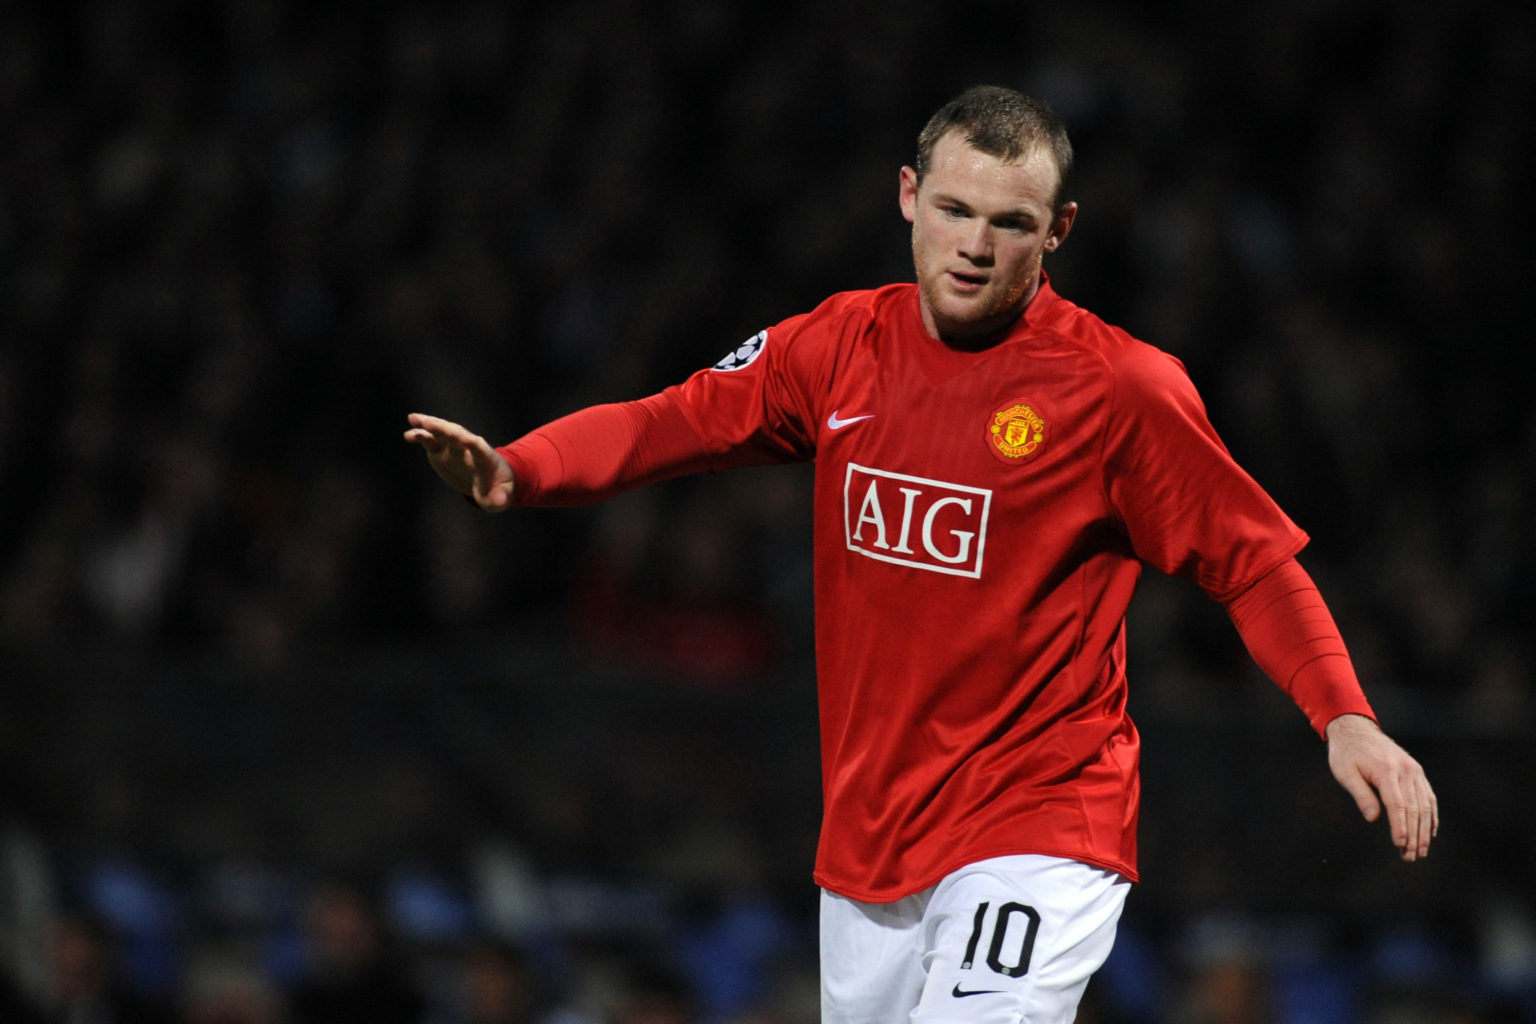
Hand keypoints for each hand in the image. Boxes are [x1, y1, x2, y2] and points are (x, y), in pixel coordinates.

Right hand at [403, 412, 515, 510]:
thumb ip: (501, 498)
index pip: (480, 448)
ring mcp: (453, 448)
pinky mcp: (441, 451)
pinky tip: (408, 434)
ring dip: (430, 425)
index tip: (466, 438)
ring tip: (414, 419)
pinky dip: (420, 435)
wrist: (489, 481)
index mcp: (485, 458)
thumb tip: (499, 502)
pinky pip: (430, 441)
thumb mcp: (502, 496)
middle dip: (446, 430)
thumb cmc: (498, 488)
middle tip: (431, 423)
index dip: (474, 444)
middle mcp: (468, 448)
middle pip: (458, 434)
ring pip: (442, 432)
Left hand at [1325, 713, 1438, 860]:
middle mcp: (1406, 771)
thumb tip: (1373, 818)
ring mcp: (1414, 771)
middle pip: (1414, 808)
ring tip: (1420, 851)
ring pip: (1425, 805)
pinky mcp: (1416, 771)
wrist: (1355, 729)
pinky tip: (1429, 832)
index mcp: (1387, 771)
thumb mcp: (1345, 772)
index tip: (1400, 845)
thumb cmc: (1346, 753)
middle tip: (1410, 856)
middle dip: (1414, 835)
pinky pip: (1428, 797)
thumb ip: (1361, 795)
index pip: (1398, 805)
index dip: (1400, 827)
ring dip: (1424, 830)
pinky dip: (1431, 815)